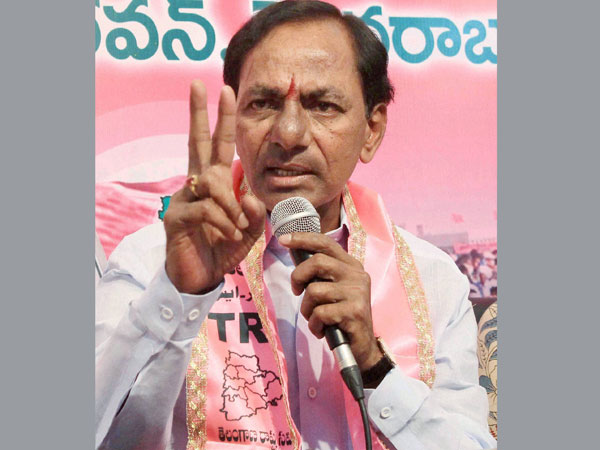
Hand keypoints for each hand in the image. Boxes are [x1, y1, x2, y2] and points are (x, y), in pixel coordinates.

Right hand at [164, 80, 265, 293]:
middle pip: (198, 144)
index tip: (224, 90)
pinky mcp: (176, 218)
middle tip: (197, 84)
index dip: (222, 120)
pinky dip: (223, 222)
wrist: (201, 278)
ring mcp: (184, 199)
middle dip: (199, 113)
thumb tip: (249, 195)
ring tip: (237, 228)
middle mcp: (197, 185)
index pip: (219, 146)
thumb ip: (254, 211)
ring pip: (211, 183)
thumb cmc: (223, 249)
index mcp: (215, 183)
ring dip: (231, 205)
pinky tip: (229, 235)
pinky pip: (205, 209)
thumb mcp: (248, 229)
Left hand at [279, 232, 382, 370]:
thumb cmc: (341, 317)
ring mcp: (357, 293)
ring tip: (315, 319)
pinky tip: (322, 331)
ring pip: (314, 290)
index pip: (326, 244)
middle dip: (298, 276)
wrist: (362, 348)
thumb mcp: (334, 290)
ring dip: (307, 309)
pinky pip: (320, 313)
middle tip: (296, 290)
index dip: (303, 239)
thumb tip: (295, 254)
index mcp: (351, 266)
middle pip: (317, 262)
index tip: (284, 240)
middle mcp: (357, 275)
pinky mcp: (354, 312)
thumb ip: (320, 274)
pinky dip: (315, 325)